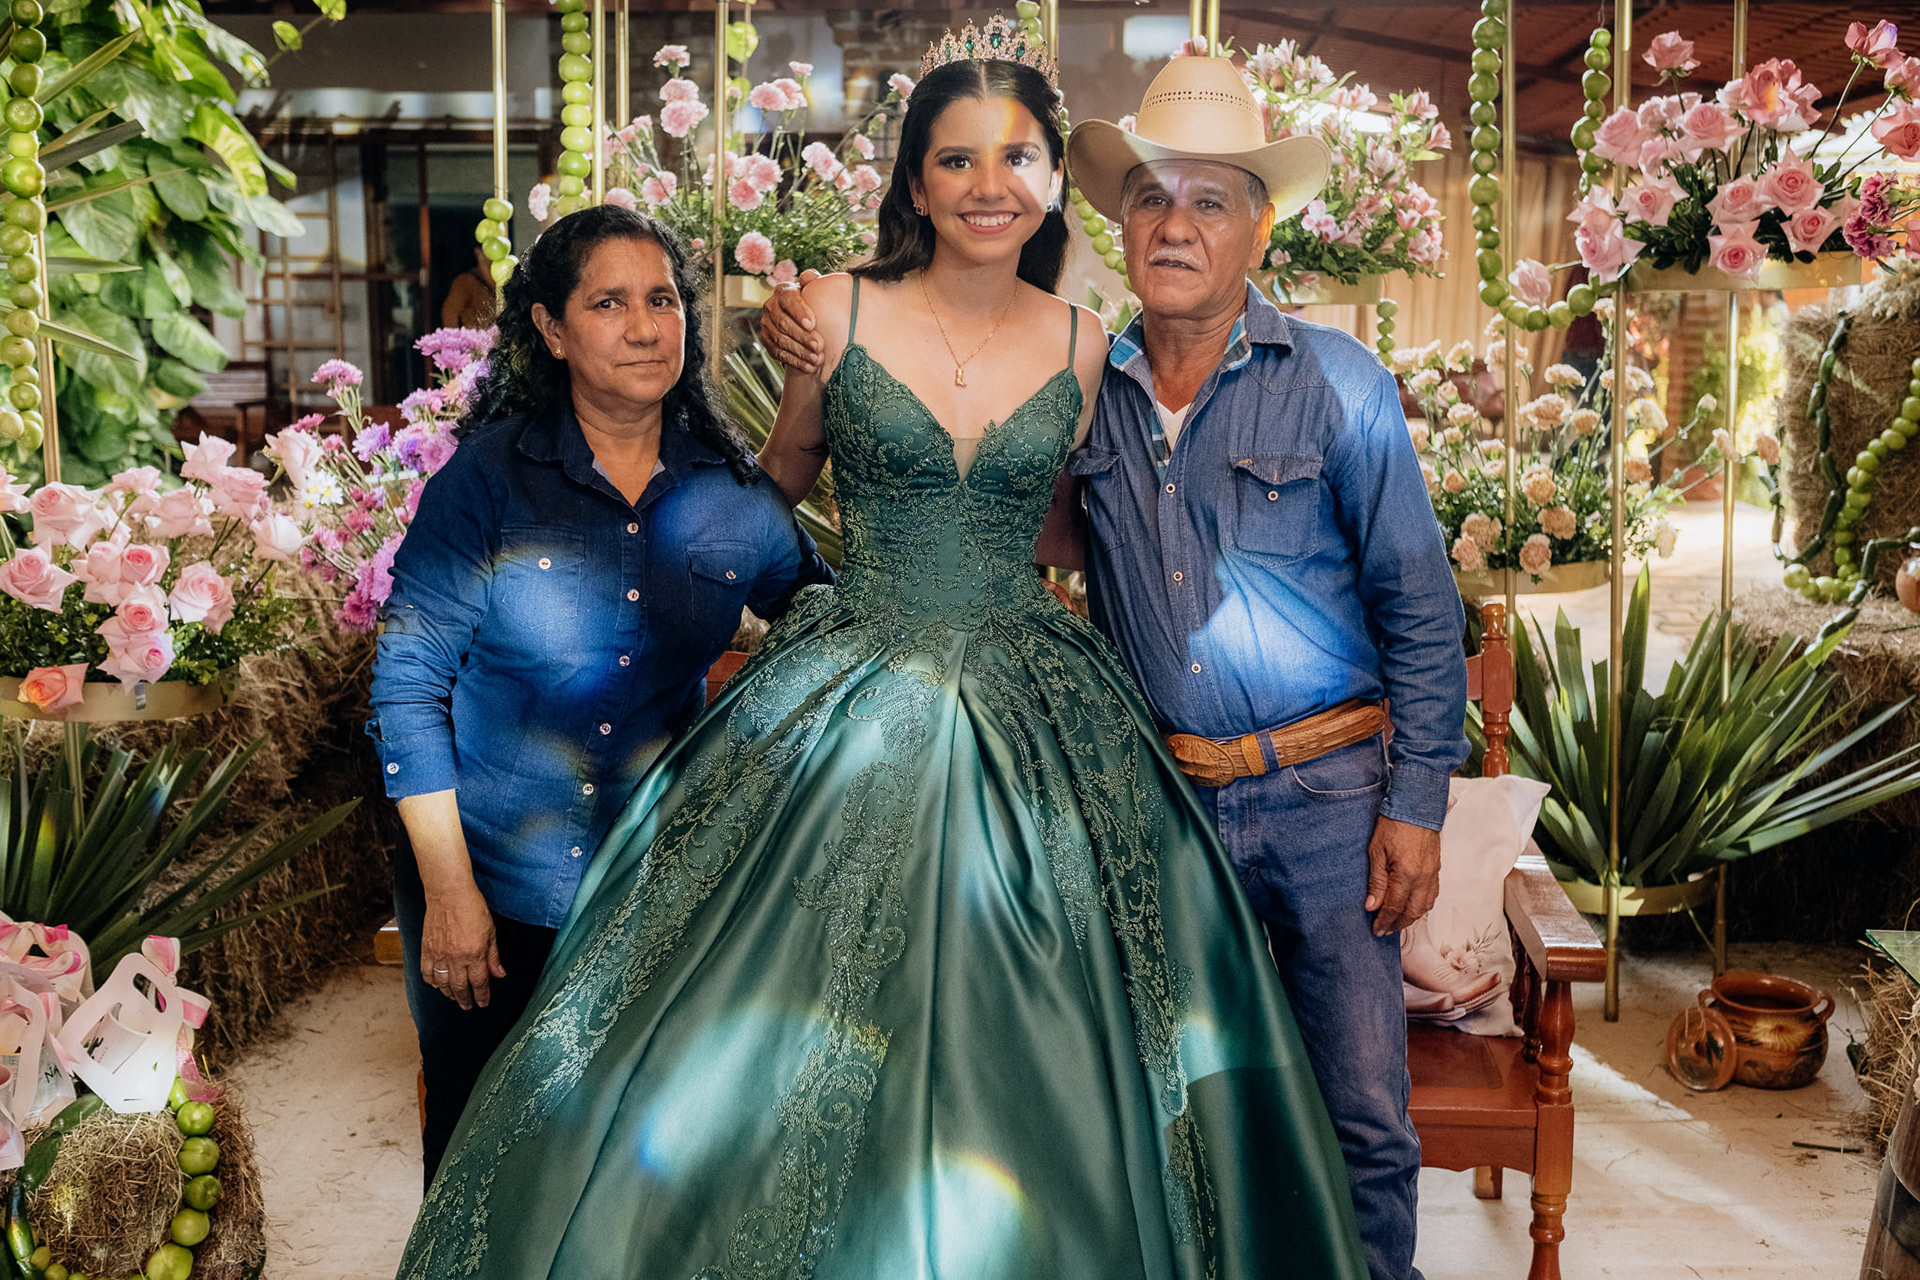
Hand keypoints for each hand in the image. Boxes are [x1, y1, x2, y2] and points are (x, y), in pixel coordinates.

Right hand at [420, 878, 505, 1009]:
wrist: (449, 893)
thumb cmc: (472, 908)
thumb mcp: (491, 931)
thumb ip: (493, 955)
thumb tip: (499, 974)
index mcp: (475, 953)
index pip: (480, 982)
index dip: (482, 996)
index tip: (483, 1003)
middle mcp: (456, 957)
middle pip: (460, 987)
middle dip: (465, 1000)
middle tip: (468, 1006)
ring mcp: (439, 954)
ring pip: (443, 984)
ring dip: (449, 994)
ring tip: (454, 998)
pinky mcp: (426, 949)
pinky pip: (427, 973)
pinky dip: (432, 982)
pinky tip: (437, 985)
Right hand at [758, 269, 824, 373]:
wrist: (800, 316)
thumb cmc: (812, 301)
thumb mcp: (814, 289)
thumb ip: (812, 281)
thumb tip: (810, 277)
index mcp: (783, 291)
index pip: (789, 300)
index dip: (799, 312)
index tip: (812, 324)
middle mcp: (770, 307)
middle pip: (784, 323)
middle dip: (802, 337)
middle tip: (819, 346)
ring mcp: (766, 325)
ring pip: (780, 340)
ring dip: (799, 352)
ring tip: (817, 359)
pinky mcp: (766, 341)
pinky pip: (778, 353)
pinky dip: (794, 362)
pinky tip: (809, 367)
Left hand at [1364, 815, 1441, 936]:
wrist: (1416, 807)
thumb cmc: (1393, 825)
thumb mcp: (1376, 852)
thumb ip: (1376, 882)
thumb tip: (1372, 905)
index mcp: (1406, 875)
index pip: (1395, 907)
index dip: (1384, 921)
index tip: (1376, 930)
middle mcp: (1423, 879)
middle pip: (1412, 912)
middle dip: (1398, 924)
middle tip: (1384, 930)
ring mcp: (1432, 875)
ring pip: (1425, 906)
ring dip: (1411, 918)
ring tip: (1397, 922)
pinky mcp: (1436, 869)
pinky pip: (1432, 895)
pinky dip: (1422, 906)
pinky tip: (1412, 907)